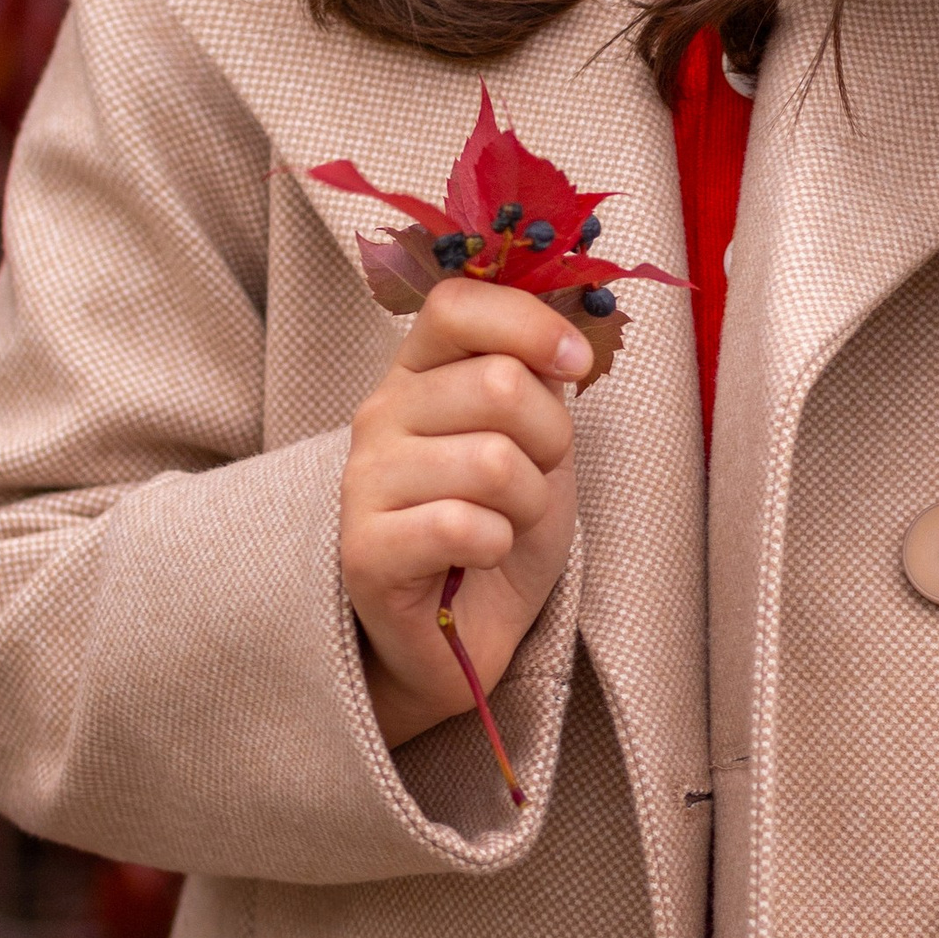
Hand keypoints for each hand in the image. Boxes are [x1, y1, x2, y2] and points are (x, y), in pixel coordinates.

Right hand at [340, 278, 586, 749]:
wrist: (460, 634)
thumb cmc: (498, 523)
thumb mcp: (534, 439)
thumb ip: (537, 378)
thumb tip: (562, 340)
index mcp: (417, 372)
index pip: (457, 304)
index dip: (529, 323)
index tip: (574, 363)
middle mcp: (379, 414)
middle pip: (498, 384)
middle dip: (550, 436)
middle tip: (537, 475)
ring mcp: (363, 482)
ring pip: (492, 461)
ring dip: (528, 502)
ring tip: (507, 522)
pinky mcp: (364, 551)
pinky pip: (464, 526)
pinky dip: (498, 544)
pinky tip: (480, 557)